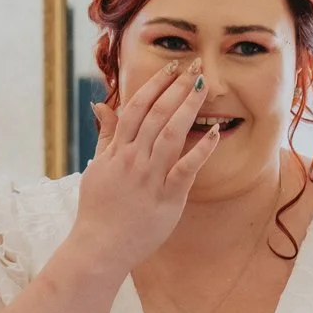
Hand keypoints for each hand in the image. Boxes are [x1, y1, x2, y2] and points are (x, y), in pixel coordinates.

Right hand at [70, 62, 220, 272]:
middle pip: (156, 114)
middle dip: (176, 87)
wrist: (99, 247)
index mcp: (117, 151)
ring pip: (170, 134)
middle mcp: (133, 159)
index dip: (155, 85)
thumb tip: (100, 105)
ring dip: (188, 107)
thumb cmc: (98, 210)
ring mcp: (150, 177)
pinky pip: (186, 169)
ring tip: (203, 86)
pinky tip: (215, 132)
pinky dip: (201, 149)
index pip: (136, 108)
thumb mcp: (97, 167)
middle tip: (195, 66)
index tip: (171, 67)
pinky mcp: (167, 198)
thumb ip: (105, 136)